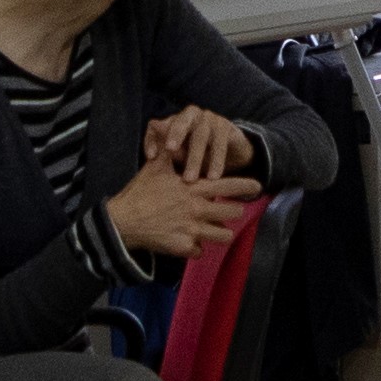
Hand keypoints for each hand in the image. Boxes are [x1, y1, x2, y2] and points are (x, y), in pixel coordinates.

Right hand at [106, 159, 256, 261]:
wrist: (123, 221)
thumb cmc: (139, 193)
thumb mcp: (155, 167)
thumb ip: (168, 152)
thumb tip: (167, 129)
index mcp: (193, 189)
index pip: (227, 186)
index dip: (246, 186)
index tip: (257, 186)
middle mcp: (196, 209)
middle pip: (232, 212)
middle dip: (234, 211)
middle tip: (232, 211)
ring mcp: (192, 230)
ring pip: (223, 235)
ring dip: (222, 232)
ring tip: (218, 230)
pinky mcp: (183, 247)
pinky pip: (200, 251)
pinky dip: (197, 248)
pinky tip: (191, 242)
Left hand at [147, 103, 256, 183]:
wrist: (231, 152)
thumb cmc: (198, 154)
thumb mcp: (181, 156)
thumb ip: (169, 154)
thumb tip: (153, 156)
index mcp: (173, 121)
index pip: (157, 127)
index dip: (151, 140)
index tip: (151, 158)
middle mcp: (191, 115)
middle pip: (180, 122)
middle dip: (175, 135)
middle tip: (170, 150)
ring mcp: (210, 118)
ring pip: (200, 136)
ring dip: (195, 158)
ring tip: (189, 179)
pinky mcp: (226, 126)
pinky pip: (219, 143)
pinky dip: (216, 161)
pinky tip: (213, 177)